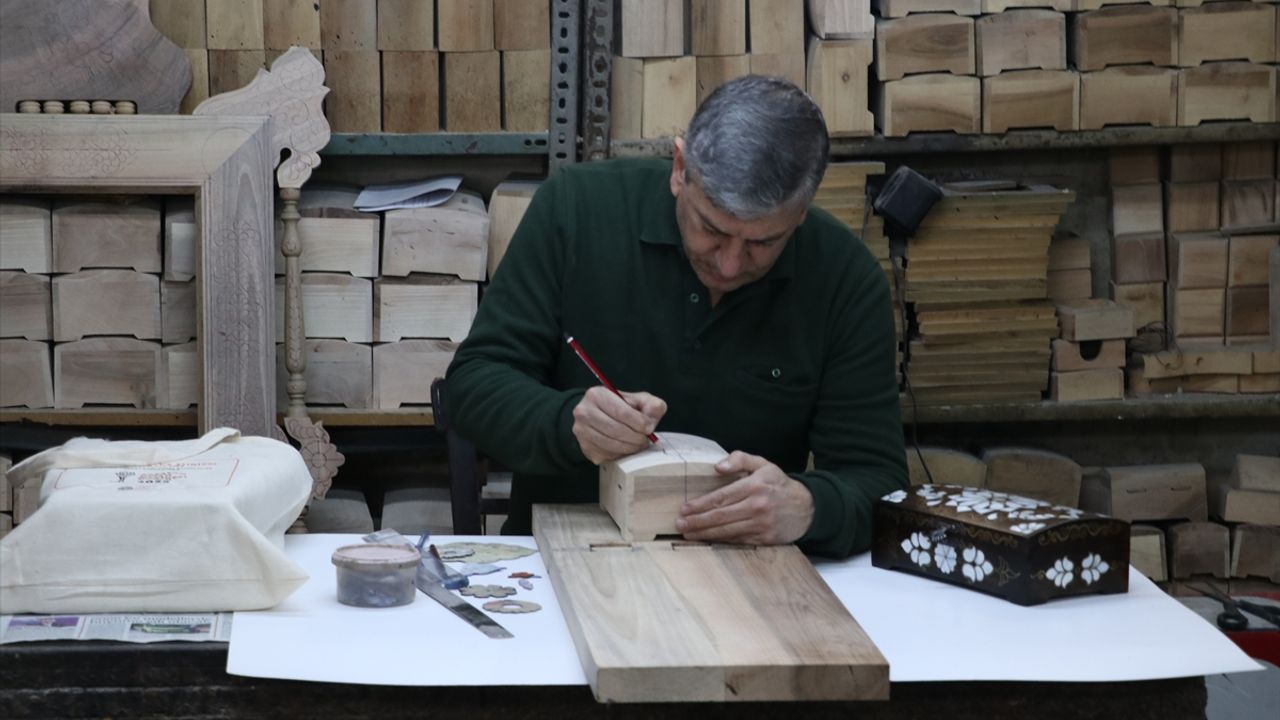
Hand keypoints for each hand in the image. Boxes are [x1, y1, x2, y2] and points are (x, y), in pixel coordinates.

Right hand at [571, 386, 665, 463]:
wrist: (600, 417)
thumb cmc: (621, 407)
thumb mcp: (639, 400)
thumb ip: (651, 405)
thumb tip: (650, 420)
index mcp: (597, 395)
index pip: (621, 411)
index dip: (639, 422)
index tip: (649, 428)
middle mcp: (584, 412)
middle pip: (616, 430)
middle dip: (636, 437)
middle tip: (645, 439)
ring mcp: (582, 431)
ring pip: (611, 444)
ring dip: (630, 447)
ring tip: (638, 444)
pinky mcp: (585, 448)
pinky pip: (607, 455)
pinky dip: (620, 454)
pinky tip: (626, 448)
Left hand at [675, 451, 813, 544]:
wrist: (807, 507)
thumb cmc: (780, 485)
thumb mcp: (763, 464)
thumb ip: (740, 459)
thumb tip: (717, 466)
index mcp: (754, 486)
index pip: (721, 497)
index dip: (701, 504)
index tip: (685, 508)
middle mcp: (757, 506)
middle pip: (720, 516)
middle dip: (697, 521)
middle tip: (680, 524)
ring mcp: (761, 525)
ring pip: (727, 531)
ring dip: (705, 534)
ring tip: (688, 533)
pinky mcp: (764, 539)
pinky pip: (738, 540)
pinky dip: (721, 541)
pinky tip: (708, 539)